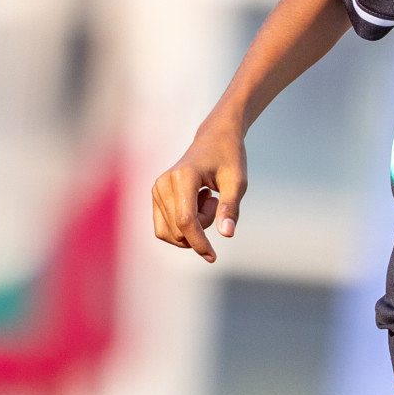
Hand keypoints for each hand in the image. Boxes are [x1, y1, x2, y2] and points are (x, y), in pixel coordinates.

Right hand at [151, 120, 246, 262]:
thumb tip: (227, 234)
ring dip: (192, 229)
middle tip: (215, 202)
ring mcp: (156, 190)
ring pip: (170, 232)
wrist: (215, 138)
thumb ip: (230, 207)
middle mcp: (163, 183)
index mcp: (183, 176)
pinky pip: (165, 228)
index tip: (213, 256)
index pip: (186, 221)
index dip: (199, 242)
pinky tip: (196, 204)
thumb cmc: (229, 157)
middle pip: (179, 229)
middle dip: (201, 229)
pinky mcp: (155, 196)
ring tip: (206, 200)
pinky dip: (183, 227)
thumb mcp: (238, 181)